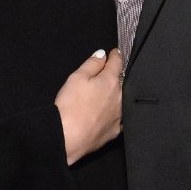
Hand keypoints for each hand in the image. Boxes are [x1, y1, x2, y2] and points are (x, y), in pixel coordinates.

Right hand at [55, 48, 122, 165]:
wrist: (68, 137)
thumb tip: (102, 54)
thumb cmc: (70, 105)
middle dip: (117, 77)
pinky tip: (110, 114)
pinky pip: (120, 119)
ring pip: (122, 101)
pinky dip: (116, 113)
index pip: (117, 63)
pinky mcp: (115, 131)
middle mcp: (119, 98)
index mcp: (110, 82)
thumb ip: (92, 64)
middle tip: (110, 74)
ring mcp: (119, 116)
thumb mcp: (77, 78)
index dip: (115, 55)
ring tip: (108, 94)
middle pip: (121, 82)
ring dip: (117, 96)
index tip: (115, 52)